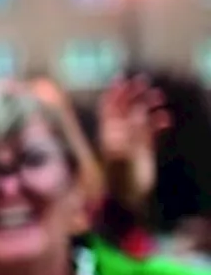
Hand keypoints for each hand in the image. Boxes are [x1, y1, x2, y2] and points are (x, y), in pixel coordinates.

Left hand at [96, 76, 167, 199]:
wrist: (126, 196)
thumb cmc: (120, 175)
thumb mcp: (126, 150)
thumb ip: (134, 128)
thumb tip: (140, 107)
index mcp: (108, 131)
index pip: (109, 107)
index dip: (114, 92)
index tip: (122, 77)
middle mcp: (118, 132)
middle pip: (124, 107)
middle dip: (133, 93)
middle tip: (144, 81)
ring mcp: (131, 139)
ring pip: (139, 115)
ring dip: (148, 104)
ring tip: (160, 97)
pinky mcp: (143, 147)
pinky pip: (151, 128)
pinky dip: (158, 121)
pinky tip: (167, 119)